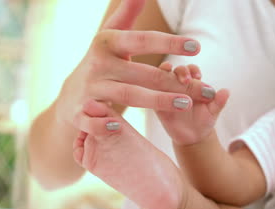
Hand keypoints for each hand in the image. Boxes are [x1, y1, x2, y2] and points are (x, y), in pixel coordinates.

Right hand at [56, 0, 210, 127]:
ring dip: (156, 100)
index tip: (196, 46)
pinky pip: (93, 120)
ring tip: (186, 104)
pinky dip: (103, 124)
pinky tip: (119, 127)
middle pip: (142, 73)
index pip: (142, 40)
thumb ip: (126, 15)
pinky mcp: (79, 112)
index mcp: (107, 43)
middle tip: (204, 89)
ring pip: (127, 95)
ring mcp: (90, 89)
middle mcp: (99, 65)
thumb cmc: (102, 61)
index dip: (168, 43)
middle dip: (174, 81)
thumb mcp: (110, 36)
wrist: (69, 92)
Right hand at [156, 62, 228, 145]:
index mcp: (193, 82)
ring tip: (168, 79)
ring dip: (164, 76)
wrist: (192, 137)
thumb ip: (219, 101)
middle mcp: (178, 84)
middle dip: (180, 71)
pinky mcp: (157, 102)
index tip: (197, 77)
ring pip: (162, 78)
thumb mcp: (213, 112)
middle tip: (185, 80)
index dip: (193, 70)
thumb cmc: (204, 120)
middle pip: (176, 70)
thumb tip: (226, 91)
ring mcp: (166, 91)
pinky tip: (156, 94)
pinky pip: (151, 94)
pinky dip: (152, 91)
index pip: (191, 70)